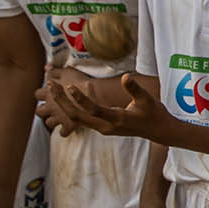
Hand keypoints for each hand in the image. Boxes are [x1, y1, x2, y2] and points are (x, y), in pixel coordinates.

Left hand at [35, 65, 87, 135]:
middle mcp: (51, 107)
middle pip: (40, 111)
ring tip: (59, 119)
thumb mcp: (67, 71)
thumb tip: (46, 67)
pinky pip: (63, 133)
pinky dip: (65, 131)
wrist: (95, 95)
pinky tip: (69, 128)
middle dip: (44, 110)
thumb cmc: (82, 82)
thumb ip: (55, 70)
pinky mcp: (69, 126)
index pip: (37, 95)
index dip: (42, 94)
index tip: (47, 93)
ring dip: (53, 121)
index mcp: (49, 94)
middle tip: (51, 108)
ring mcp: (59, 118)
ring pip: (49, 123)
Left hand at [46, 73, 172, 141]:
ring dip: (63, 104)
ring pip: (76, 118)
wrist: (157, 131)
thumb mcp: (147, 99)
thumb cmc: (153, 113)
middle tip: (51, 84)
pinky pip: (80, 119)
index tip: (70, 87)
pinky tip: (63, 97)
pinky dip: (69, 108)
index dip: (81, 100)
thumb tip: (125, 77)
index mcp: (118, 119)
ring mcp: (102, 129)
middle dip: (62, 100)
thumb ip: (134, 89)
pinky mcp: (101, 127)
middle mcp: (106, 127)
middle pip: (77, 116)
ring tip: (53, 87)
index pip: (94, 110)